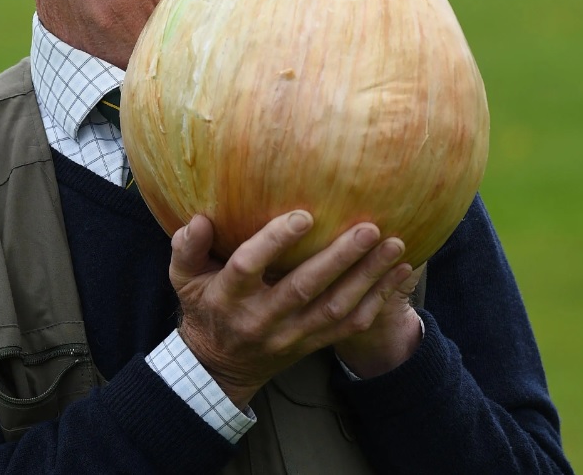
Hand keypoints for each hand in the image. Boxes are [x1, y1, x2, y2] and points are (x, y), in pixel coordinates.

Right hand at [169, 210, 407, 407]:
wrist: (220, 367)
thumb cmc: (204, 308)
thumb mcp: (183, 279)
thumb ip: (186, 248)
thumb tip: (199, 219)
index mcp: (228, 297)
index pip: (248, 267)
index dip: (274, 242)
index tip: (303, 215)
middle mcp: (262, 318)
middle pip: (303, 288)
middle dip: (339, 258)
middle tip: (369, 229)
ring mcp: (291, 335)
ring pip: (334, 308)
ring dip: (368, 278)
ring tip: (394, 246)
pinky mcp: (312, 344)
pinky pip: (350, 326)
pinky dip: (377, 299)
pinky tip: (399, 272)